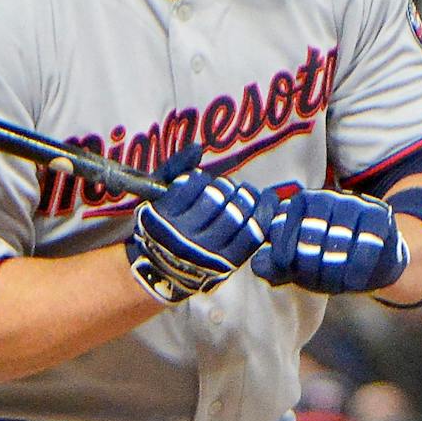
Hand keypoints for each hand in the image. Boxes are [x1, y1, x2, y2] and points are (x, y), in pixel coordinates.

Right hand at [124, 165, 267, 302]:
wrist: (160, 272)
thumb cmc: (160, 227)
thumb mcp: (156, 196)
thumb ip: (173, 169)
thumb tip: (196, 149)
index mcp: (163, 218)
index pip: (195, 184)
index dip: (203, 179)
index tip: (203, 183)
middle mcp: (183, 237)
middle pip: (217, 198)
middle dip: (226, 188)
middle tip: (227, 189)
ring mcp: (206, 253)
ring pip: (236, 216)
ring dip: (245, 198)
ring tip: (245, 194)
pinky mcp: (227, 264)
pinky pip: (251, 235)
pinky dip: (262, 214)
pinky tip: (265, 201)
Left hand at [251, 187, 409, 295]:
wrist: (375, 260)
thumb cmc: (329, 260)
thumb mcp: (298, 265)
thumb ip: (276, 266)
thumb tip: (258, 265)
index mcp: (301, 203)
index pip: (283, 230)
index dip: (285, 258)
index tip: (293, 273)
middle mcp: (327, 197)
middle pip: (310, 236)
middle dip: (310, 266)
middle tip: (315, 282)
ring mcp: (354, 204)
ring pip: (338, 240)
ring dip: (334, 270)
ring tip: (334, 285)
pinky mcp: (379, 216)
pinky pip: (365, 246)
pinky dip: (356, 269)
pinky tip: (353, 283)